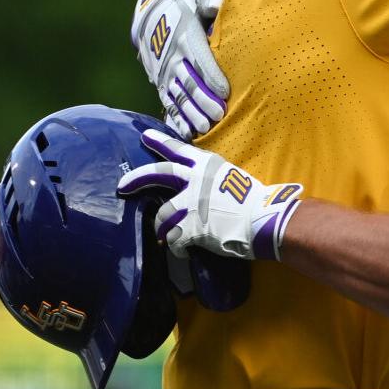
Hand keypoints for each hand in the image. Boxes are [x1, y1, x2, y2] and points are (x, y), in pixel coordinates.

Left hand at [116, 129, 303, 261]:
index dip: (160, 143)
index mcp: (207, 165)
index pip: (178, 150)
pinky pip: (174, 240)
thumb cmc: (256, 201)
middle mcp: (195, 180)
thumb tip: (196, 191)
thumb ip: (210, 181)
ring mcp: (191, 204)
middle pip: (157, 174)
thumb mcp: (232, 179)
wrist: (265, 221)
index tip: (144, 136)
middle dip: (136, 179)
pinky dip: (176, 248)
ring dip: (163, 229)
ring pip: (162, 216)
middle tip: (122, 186)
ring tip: (167, 237)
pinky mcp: (191, 227)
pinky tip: (184, 252)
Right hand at [130, 0, 229, 138]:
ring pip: (178, 96)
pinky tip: (187, 133)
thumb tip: (218, 4)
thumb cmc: (184, 7)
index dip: (211, 76)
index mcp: (185, 37)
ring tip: (205, 128)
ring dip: (191, 114)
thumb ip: (209, 0)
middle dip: (203, 100)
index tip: (225, 91)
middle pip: (188, 82)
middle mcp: (172, 58)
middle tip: (219, 115)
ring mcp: (164, 73)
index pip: (199, 59)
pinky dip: (177, 119)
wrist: (151, 15)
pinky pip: (168, 103)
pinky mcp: (160, 83)